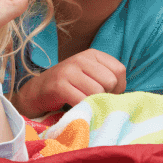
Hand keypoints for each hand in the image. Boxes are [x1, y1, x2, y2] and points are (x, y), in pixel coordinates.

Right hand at [11, 48, 126, 116]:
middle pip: (110, 81)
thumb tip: (125, 94)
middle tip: (94, 100)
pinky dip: (83, 108)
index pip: (119, 70)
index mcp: (93, 54)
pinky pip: (82, 99)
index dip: (118, 87)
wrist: (36, 92)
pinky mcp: (59, 84)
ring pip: (97, 91)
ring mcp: (69, 70)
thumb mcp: (89, 75)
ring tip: (84, 103)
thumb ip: (107, 78)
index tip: (107, 94)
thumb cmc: (68, 86)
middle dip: (106, 95)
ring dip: (94, 103)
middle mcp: (81, 58)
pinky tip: (77, 107)